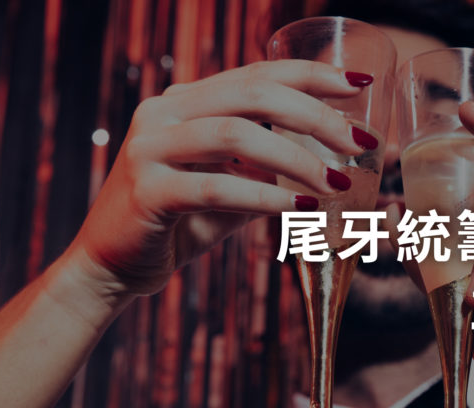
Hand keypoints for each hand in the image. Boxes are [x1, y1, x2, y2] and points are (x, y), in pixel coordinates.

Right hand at [71, 60, 370, 296]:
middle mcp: (164, 113)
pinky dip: (264, 196)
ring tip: (336, 184)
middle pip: (253, 95)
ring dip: (297, 159)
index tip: (360, 85)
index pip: (257, 74)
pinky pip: (214, 187)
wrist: (113, 266)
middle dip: (316, 116)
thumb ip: (269, 170)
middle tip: (359, 143)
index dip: (312, 75)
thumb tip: (335, 166)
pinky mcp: (146, 190)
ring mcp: (150, 148)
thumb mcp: (231, 187)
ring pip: (236, 135)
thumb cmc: (178, 224)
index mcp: (186, 103)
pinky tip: (300, 207)